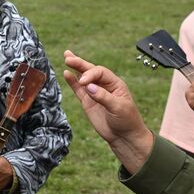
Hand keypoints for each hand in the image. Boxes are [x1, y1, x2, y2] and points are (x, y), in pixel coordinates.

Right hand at [62, 49, 154, 172]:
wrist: (124, 136)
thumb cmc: (127, 121)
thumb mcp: (119, 108)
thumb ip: (103, 96)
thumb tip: (88, 87)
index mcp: (115, 84)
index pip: (100, 72)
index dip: (91, 74)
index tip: (84, 82)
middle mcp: (105, 86)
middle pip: (91, 70)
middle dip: (80, 63)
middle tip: (68, 57)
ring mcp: (95, 93)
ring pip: (83, 78)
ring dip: (75, 68)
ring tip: (66, 57)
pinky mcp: (88, 102)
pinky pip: (78, 90)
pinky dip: (72, 82)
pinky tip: (66, 73)